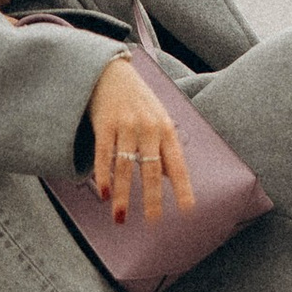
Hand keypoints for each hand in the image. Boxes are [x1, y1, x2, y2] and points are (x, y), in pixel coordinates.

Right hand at [88, 56, 195, 227]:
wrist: (111, 70)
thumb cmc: (137, 99)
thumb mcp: (158, 118)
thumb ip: (164, 147)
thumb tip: (170, 177)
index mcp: (166, 129)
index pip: (177, 164)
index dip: (182, 188)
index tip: (187, 210)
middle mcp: (149, 127)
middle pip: (151, 169)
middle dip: (152, 198)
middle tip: (152, 221)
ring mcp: (126, 125)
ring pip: (126, 166)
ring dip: (123, 195)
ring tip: (121, 217)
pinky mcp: (104, 123)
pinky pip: (104, 154)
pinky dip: (104, 175)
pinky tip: (104, 193)